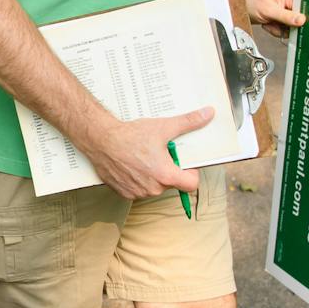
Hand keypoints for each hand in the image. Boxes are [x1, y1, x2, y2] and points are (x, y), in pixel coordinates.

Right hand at [75, 107, 213, 200]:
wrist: (100, 139)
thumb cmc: (130, 135)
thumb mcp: (163, 127)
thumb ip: (188, 123)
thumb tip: (207, 114)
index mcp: (166, 175)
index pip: (191, 185)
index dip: (190, 173)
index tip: (183, 163)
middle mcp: (153, 188)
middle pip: (171, 183)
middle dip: (168, 170)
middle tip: (158, 154)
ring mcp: (137, 193)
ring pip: (154, 187)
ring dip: (152, 175)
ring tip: (142, 158)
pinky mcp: (124, 193)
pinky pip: (138, 189)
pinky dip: (137, 180)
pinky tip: (131, 165)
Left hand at [244, 0, 306, 38]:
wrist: (236, 5)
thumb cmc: (250, 0)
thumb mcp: (269, 9)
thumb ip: (286, 16)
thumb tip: (302, 20)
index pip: (307, 8)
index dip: (307, 18)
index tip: (302, 26)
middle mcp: (291, 3)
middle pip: (301, 21)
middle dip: (289, 27)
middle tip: (278, 24)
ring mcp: (286, 13)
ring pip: (292, 28)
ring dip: (280, 30)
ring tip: (269, 23)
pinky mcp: (280, 21)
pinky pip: (284, 31)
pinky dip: (275, 31)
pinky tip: (267, 25)